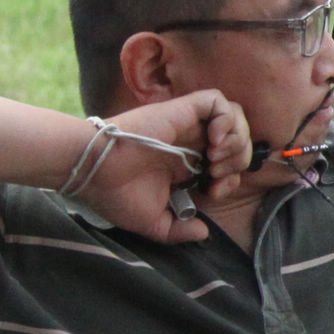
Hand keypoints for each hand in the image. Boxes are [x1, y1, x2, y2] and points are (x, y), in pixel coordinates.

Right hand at [67, 91, 253, 243]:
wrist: (94, 171)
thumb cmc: (116, 196)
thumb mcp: (153, 223)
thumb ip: (180, 230)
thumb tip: (205, 232)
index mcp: (186, 166)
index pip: (227, 165)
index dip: (230, 180)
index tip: (212, 193)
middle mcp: (190, 143)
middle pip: (237, 140)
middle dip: (238, 161)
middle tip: (216, 175)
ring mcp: (187, 125)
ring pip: (234, 117)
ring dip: (236, 140)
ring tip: (215, 159)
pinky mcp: (181, 109)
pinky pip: (217, 101)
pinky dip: (226, 119)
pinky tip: (213, 141)